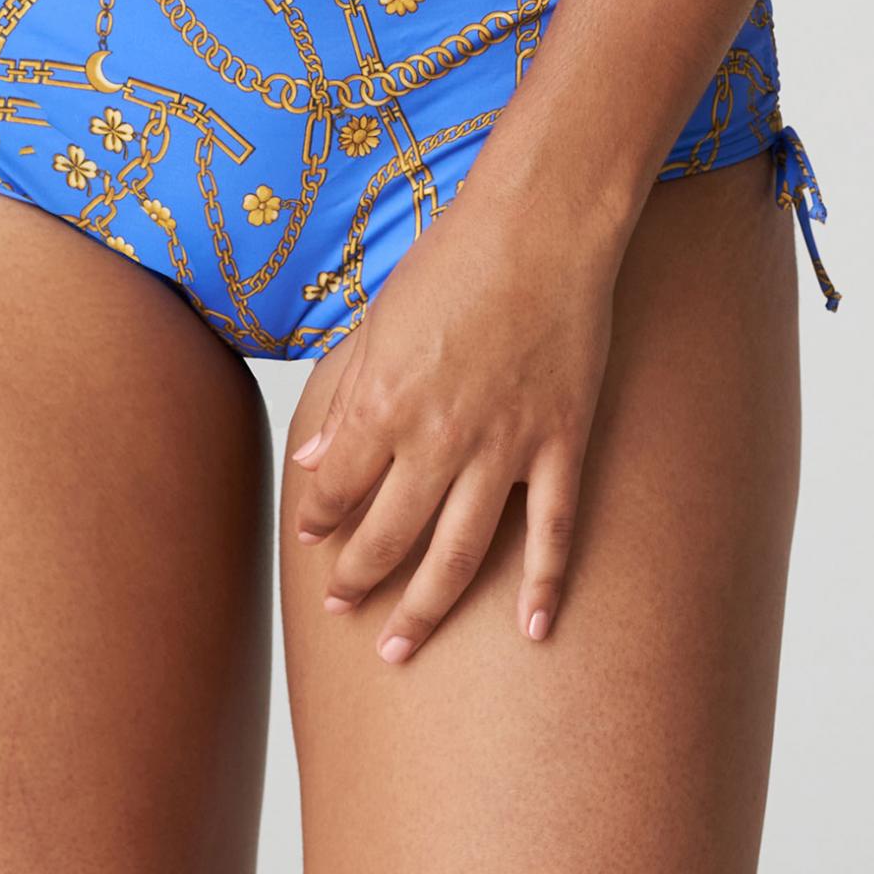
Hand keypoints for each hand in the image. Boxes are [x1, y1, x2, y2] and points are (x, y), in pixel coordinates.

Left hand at [290, 171, 622, 662]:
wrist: (542, 225)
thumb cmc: (454, 259)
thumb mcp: (378, 322)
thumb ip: (346, 398)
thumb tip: (312, 460)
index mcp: (383, 403)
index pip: (336, 490)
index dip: (319, 522)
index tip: (313, 541)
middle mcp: (438, 439)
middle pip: (388, 538)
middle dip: (358, 583)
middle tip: (344, 612)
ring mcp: (505, 448)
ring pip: (459, 556)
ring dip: (426, 610)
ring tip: (401, 649)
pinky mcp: (562, 443)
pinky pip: (553, 533)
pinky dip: (545, 586)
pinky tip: (535, 630)